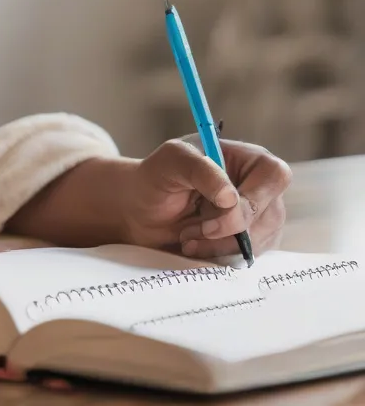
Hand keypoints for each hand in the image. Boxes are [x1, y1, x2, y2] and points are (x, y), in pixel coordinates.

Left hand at [121, 137, 292, 258]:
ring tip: (187, 236)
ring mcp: (259, 217)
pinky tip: (195, 247)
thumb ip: (201, 170)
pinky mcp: (250, 243)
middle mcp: (259, 187)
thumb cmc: (157, 176)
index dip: (253, 196)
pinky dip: (219, 256)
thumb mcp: (172, 161)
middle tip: (192, 229)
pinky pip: (247, 257)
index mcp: (247, 158)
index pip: (273, 175)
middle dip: (227, 228)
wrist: (142, 208)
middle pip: (269, 214)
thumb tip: (232, 198)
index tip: (220, 207)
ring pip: (258, 241)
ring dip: (219, 245)